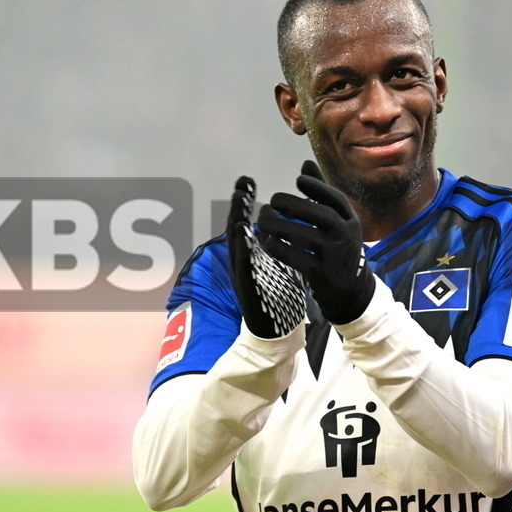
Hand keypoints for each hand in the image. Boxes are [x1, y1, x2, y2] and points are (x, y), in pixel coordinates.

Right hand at [227, 176, 306, 338]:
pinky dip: (244, 250)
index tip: (247, 180)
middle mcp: (242, 263)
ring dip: (236, 221)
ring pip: (237, 245)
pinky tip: (245, 235)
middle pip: (236, 230)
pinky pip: (245, 268)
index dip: (244, 203)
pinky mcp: (248, 290)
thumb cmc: (274, 297)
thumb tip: (273, 224)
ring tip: (240, 200)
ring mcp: (243, 276)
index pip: (245, 224)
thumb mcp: (275, 264)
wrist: (273, 331)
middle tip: (242, 184)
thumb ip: (273, 244)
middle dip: (237, 206)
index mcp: (249, 255)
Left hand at [257, 161, 374, 324]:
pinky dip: (281, 249)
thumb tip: (305, 163)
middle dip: (294, 206)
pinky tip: (267, 242)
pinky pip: (299, 258)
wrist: (351, 290)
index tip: (298, 181)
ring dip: (281, 227)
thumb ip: (320, 193)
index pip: (335, 199)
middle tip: (271, 201)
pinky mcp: (323, 274)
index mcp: (351, 220)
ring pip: (306, 236)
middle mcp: (347, 235)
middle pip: (320, 215)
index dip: (317, 188)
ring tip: (262, 221)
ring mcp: (336, 256)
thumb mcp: (336, 220)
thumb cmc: (337, 247)